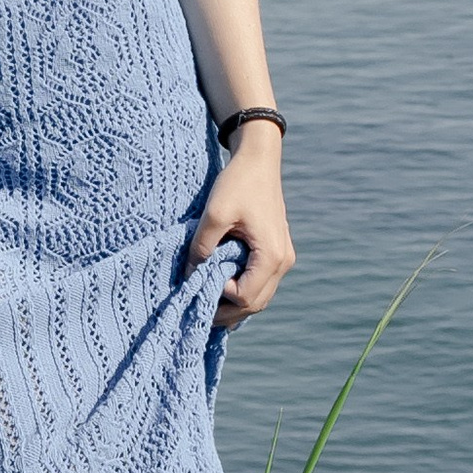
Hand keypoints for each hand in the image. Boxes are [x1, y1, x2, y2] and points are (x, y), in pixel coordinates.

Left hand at [189, 135, 293, 327]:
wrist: (259, 160)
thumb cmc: (238, 183)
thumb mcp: (215, 213)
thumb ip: (202, 246)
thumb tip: (189, 275)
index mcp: (271, 256)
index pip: (245, 297)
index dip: (220, 297)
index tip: (199, 280)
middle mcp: (283, 262)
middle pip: (256, 304)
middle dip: (228, 312)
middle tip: (197, 311)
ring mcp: (283, 257)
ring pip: (261, 296)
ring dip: (236, 304)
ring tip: (207, 304)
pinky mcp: (276, 250)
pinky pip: (261, 281)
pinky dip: (244, 290)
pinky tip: (222, 288)